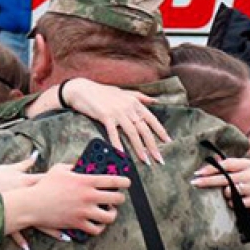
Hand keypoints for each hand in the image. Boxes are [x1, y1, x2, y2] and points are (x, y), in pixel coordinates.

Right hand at [8, 163, 128, 237]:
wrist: (32, 204)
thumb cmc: (45, 185)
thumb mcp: (59, 169)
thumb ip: (73, 165)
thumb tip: (81, 164)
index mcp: (86, 180)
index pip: (113, 180)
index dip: (125, 181)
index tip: (127, 182)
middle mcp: (88, 196)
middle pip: (117, 199)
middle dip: (120, 198)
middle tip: (118, 197)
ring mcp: (84, 211)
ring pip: (110, 217)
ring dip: (112, 214)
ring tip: (110, 211)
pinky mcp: (78, 223)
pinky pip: (96, 229)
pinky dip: (100, 227)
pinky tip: (98, 223)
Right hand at [41, 79, 170, 163]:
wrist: (82, 89)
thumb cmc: (102, 92)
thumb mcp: (123, 92)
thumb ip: (139, 97)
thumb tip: (154, 101)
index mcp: (134, 102)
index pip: (151, 118)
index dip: (160, 130)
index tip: (168, 142)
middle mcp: (128, 107)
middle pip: (144, 129)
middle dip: (153, 145)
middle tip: (159, 158)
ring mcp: (117, 112)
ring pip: (132, 133)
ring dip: (139, 148)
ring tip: (145, 161)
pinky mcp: (105, 116)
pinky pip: (114, 133)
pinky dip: (118, 145)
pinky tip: (122, 155)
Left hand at [192, 158, 249, 211]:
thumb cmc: (248, 179)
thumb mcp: (241, 169)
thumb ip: (227, 164)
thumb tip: (212, 158)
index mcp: (246, 164)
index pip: (226, 164)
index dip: (210, 169)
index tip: (198, 173)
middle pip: (225, 178)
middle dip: (208, 181)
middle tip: (195, 183)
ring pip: (230, 191)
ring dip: (225, 194)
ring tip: (228, 194)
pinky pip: (236, 203)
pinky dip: (232, 203)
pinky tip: (235, 202)